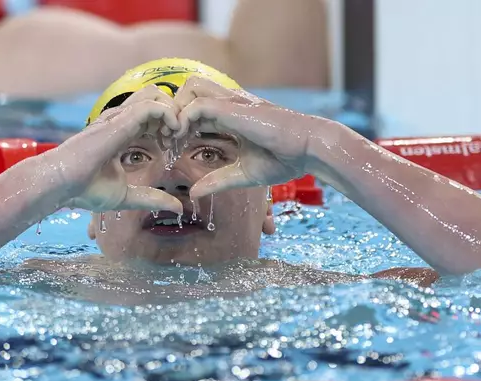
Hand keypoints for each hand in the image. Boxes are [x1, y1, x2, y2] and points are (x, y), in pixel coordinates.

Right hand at [43, 85, 182, 212]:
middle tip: (179, 139)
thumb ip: (151, 198)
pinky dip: (168, 115)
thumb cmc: (84, 190)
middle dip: (175, 114)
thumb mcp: (127, 196)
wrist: (60, 185)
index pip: (153, 115)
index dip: (169, 126)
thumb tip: (177, 208)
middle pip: (157, 98)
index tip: (174, 147)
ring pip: (155, 95)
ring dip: (173, 112)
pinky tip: (171, 134)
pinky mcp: (118, 121)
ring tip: (175, 135)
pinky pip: (151, 106)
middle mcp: (122, 120)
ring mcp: (119, 117)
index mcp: (123, 132)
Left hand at [171, 76, 327, 198]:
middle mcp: (230, 102)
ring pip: (191, 86)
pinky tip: (183, 137)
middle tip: (169, 137)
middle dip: (173, 108)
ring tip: (175, 136)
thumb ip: (219, 180)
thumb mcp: (244, 173)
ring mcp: (232, 102)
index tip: (174, 146)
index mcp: (232, 114)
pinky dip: (184, 118)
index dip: (180, 122)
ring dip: (177, 109)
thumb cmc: (286, 159)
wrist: (310, 149)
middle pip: (189, 87)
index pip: (196, 105)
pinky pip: (198, 104)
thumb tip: (194, 194)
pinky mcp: (235, 109)